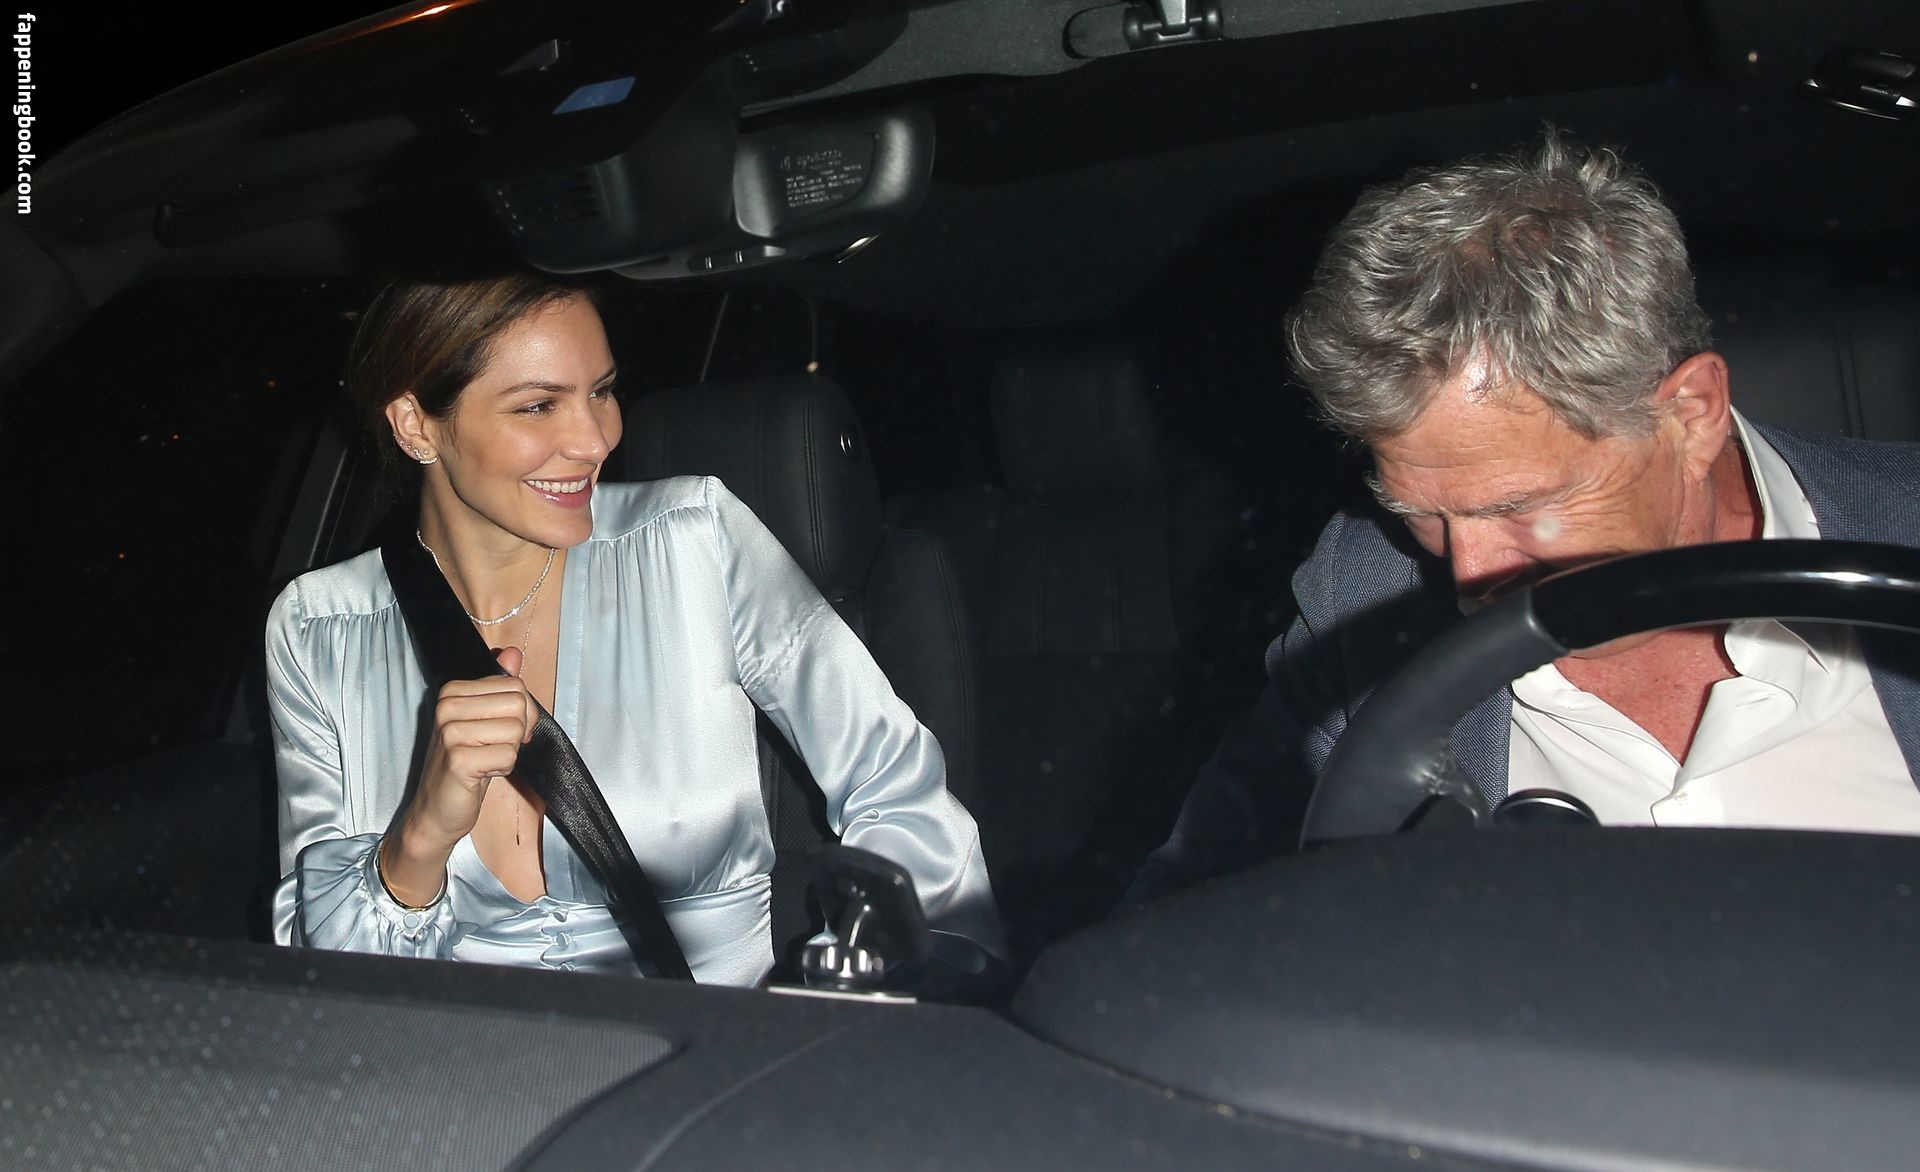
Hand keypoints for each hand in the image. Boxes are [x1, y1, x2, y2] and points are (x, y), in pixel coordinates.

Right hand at [383, 647, 537, 901]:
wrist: (436, 810)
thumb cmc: (465, 763)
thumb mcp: (484, 719)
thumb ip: (499, 686)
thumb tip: (513, 652)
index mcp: (453, 690)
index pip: (515, 686)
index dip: (521, 713)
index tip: (500, 731)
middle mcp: (447, 706)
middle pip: (519, 705)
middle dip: (518, 733)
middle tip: (494, 749)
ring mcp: (450, 732)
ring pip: (516, 731)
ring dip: (509, 752)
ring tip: (485, 760)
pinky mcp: (458, 759)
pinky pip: (508, 755)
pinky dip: (503, 769)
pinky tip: (481, 774)